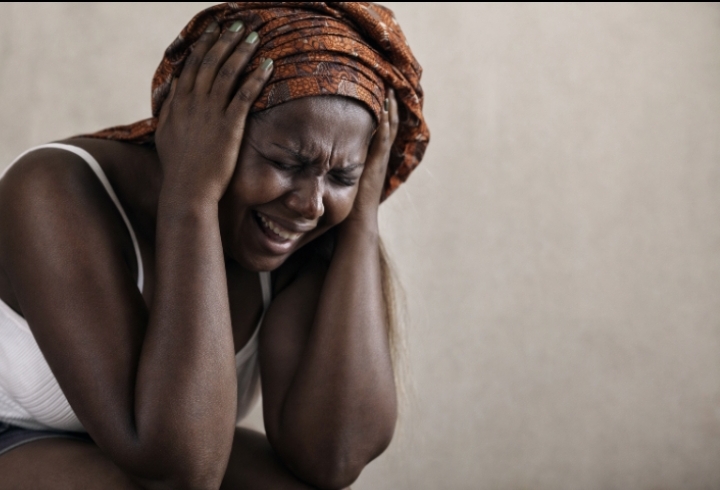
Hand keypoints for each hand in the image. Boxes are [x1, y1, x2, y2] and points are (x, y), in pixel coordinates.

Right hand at [154, 22, 272, 204]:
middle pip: (211, 62)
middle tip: (239, 24)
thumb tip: (174, 85)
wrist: (187, 188)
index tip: (216, 29)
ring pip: (228, 73)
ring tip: (255, 37)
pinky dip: (256, 77)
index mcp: (178, 102)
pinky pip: (245, 95)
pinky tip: (267, 65)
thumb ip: (168, 106)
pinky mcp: (229, 126)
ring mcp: (211, 113)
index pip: (193, 64)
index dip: (206, 44)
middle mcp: (193, 102)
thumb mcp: (165, 132)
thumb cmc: (177, 165)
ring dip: (242, 51)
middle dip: (226, 40)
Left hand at [345, 89, 398, 225]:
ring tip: (389, 88)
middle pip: (389, 125)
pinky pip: (382, 140)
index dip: (383, 112)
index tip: (380, 92)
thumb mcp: (342, 178)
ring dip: (390, 109)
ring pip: (388, 129)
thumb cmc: (347, 205)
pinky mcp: (376, 165)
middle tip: (390, 82)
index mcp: (373, 159)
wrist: (357, 223)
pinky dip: (384, 124)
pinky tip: (383, 108)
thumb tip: (322, 149)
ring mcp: (379, 160)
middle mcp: (379, 157)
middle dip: (390, 104)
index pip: (380, 130)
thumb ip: (336, 164)